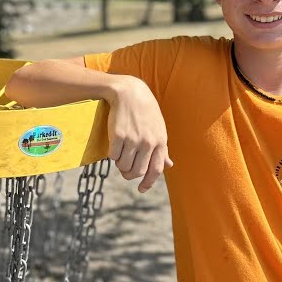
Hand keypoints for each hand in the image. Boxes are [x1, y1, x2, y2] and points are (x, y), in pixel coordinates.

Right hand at [108, 76, 172, 191]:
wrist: (129, 92)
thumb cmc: (145, 111)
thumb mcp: (159, 129)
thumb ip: (162, 149)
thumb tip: (169, 165)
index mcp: (160, 142)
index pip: (156, 170)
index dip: (148, 182)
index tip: (141, 189)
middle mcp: (148, 142)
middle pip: (137, 172)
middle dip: (129, 174)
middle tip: (125, 170)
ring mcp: (133, 139)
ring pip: (124, 166)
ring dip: (120, 165)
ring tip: (120, 155)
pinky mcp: (118, 136)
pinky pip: (113, 156)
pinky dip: (112, 156)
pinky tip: (114, 147)